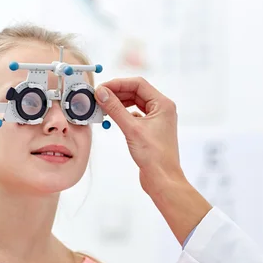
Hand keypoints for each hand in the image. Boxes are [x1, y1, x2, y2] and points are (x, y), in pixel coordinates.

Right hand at [95, 77, 211, 243]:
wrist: (162, 179)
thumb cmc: (154, 156)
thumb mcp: (131, 129)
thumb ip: (115, 108)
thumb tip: (102, 93)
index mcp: (163, 104)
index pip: (138, 84)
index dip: (118, 83)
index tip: (102, 88)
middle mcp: (162, 109)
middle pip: (136, 92)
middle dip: (117, 93)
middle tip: (98, 97)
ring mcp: (156, 120)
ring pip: (135, 103)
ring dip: (119, 104)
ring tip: (103, 107)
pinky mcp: (150, 130)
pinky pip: (135, 115)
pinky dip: (123, 114)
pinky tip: (113, 118)